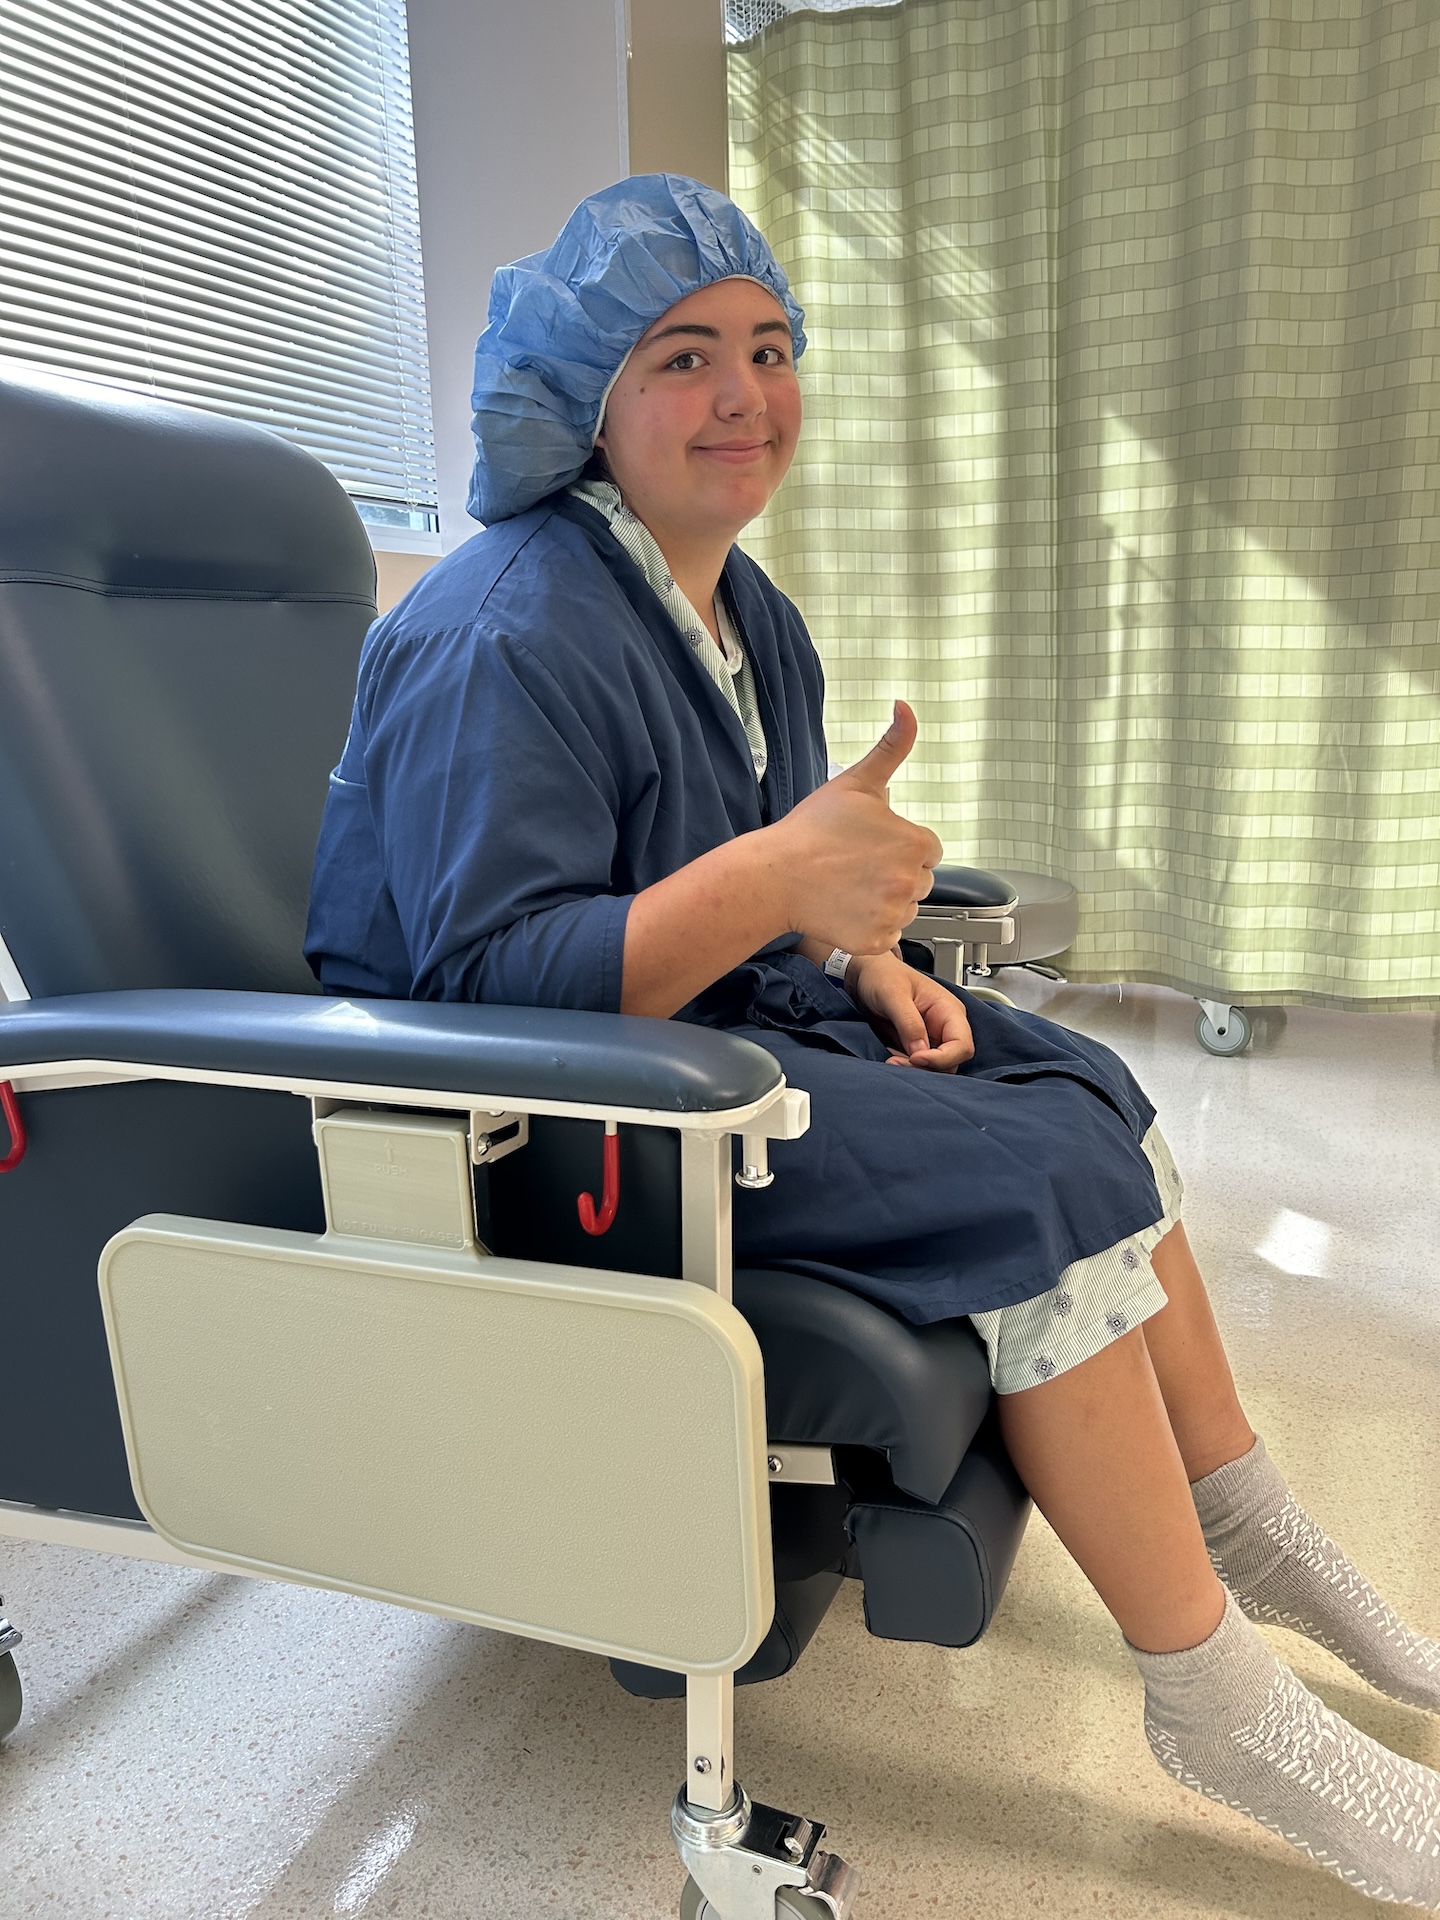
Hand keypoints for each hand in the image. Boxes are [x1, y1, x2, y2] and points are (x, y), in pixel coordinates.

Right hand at [763, 701, 942, 954]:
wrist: (774, 875)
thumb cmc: (811, 830)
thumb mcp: (856, 781)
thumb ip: (892, 746)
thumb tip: (906, 707)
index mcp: (916, 843)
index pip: (927, 849)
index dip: (899, 845)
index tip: (869, 845)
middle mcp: (912, 881)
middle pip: (918, 880)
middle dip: (894, 874)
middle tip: (854, 866)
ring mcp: (895, 914)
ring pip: (904, 908)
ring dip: (884, 901)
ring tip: (847, 887)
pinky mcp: (878, 941)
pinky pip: (888, 936)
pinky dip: (870, 927)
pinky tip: (844, 909)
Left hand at [847, 950, 974, 1070]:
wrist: (866, 975)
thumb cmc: (883, 975)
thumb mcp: (893, 994)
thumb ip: (908, 1022)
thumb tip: (920, 1051)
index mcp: (949, 1010)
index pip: (962, 1046)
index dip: (942, 1058)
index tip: (915, 1058)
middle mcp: (945, 1026)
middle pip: (951, 1062)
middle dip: (926, 1068)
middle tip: (896, 1061)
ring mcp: (932, 1038)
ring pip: (935, 1068)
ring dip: (914, 1070)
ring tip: (891, 1059)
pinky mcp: (917, 1045)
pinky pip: (919, 1066)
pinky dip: (906, 1066)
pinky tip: (890, 1056)